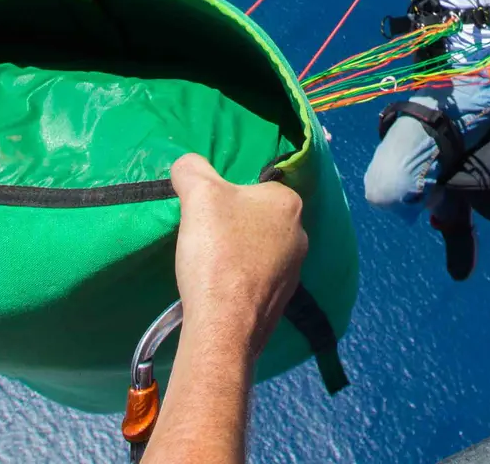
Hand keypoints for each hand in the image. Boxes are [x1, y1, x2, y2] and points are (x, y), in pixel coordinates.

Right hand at [170, 155, 306, 357]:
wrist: (223, 326)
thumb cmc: (216, 251)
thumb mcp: (198, 195)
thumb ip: (192, 169)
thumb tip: (188, 164)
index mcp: (289, 203)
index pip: (258, 184)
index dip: (229, 192)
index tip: (209, 207)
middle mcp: (301, 235)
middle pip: (259, 216)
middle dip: (235, 221)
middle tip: (207, 232)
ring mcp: (295, 272)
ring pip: (261, 248)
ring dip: (239, 251)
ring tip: (210, 261)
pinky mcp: (283, 302)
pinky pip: (259, 278)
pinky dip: (241, 278)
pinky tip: (220, 285)